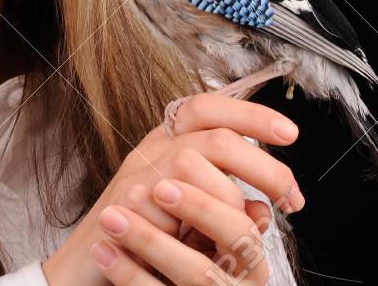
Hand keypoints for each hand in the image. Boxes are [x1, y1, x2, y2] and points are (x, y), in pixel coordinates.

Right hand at [41, 93, 303, 285]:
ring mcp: (134, 177)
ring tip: (251, 230)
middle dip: (262, 166)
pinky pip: (167, 210)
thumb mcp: (192, 218)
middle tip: (290, 197)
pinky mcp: (123, 208)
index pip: (209, 107)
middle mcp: (150, 151)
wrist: (86, 269)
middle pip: (214, 136)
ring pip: (193, 166)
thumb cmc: (142, 240)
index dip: (250, 114)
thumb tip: (263, 208)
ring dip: (229, 201)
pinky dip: (193, 230)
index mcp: (167, 142)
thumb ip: (225, 204)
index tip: (289, 133)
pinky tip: (210, 246)